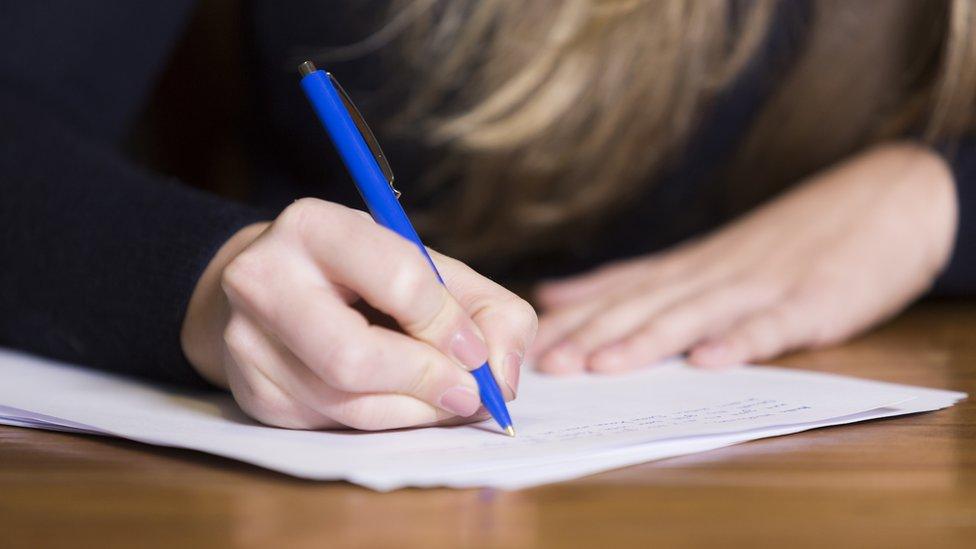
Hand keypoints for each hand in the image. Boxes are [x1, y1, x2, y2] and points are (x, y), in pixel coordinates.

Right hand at [181, 198, 536, 429]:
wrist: (276, 285)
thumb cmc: (366, 273)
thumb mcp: (430, 267)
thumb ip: (488, 310)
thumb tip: (501, 378)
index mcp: (314, 226)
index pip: (397, 280)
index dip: (449, 325)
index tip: (476, 350)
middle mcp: (264, 279)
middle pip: (355, 358)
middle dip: (427, 381)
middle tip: (469, 393)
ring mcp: (248, 341)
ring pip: (346, 402)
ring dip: (414, 410)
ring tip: (444, 396)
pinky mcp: (253, 392)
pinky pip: (333, 425)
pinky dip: (385, 420)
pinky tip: (402, 400)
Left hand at [531, 143, 956, 372]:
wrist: (882, 200)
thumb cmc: (782, 240)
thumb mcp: (698, 257)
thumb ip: (630, 280)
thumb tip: (555, 295)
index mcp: (683, 270)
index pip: (613, 295)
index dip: (568, 322)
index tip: (521, 345)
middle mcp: (710, 275)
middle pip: (642, 307)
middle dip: (591, 336)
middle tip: (547, 365)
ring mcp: (759, 287)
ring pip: (694, 315)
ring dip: (648, 340)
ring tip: (605, 365)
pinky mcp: (811, 301)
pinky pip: (772, 326)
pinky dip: (741, 342)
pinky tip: (711, 360)